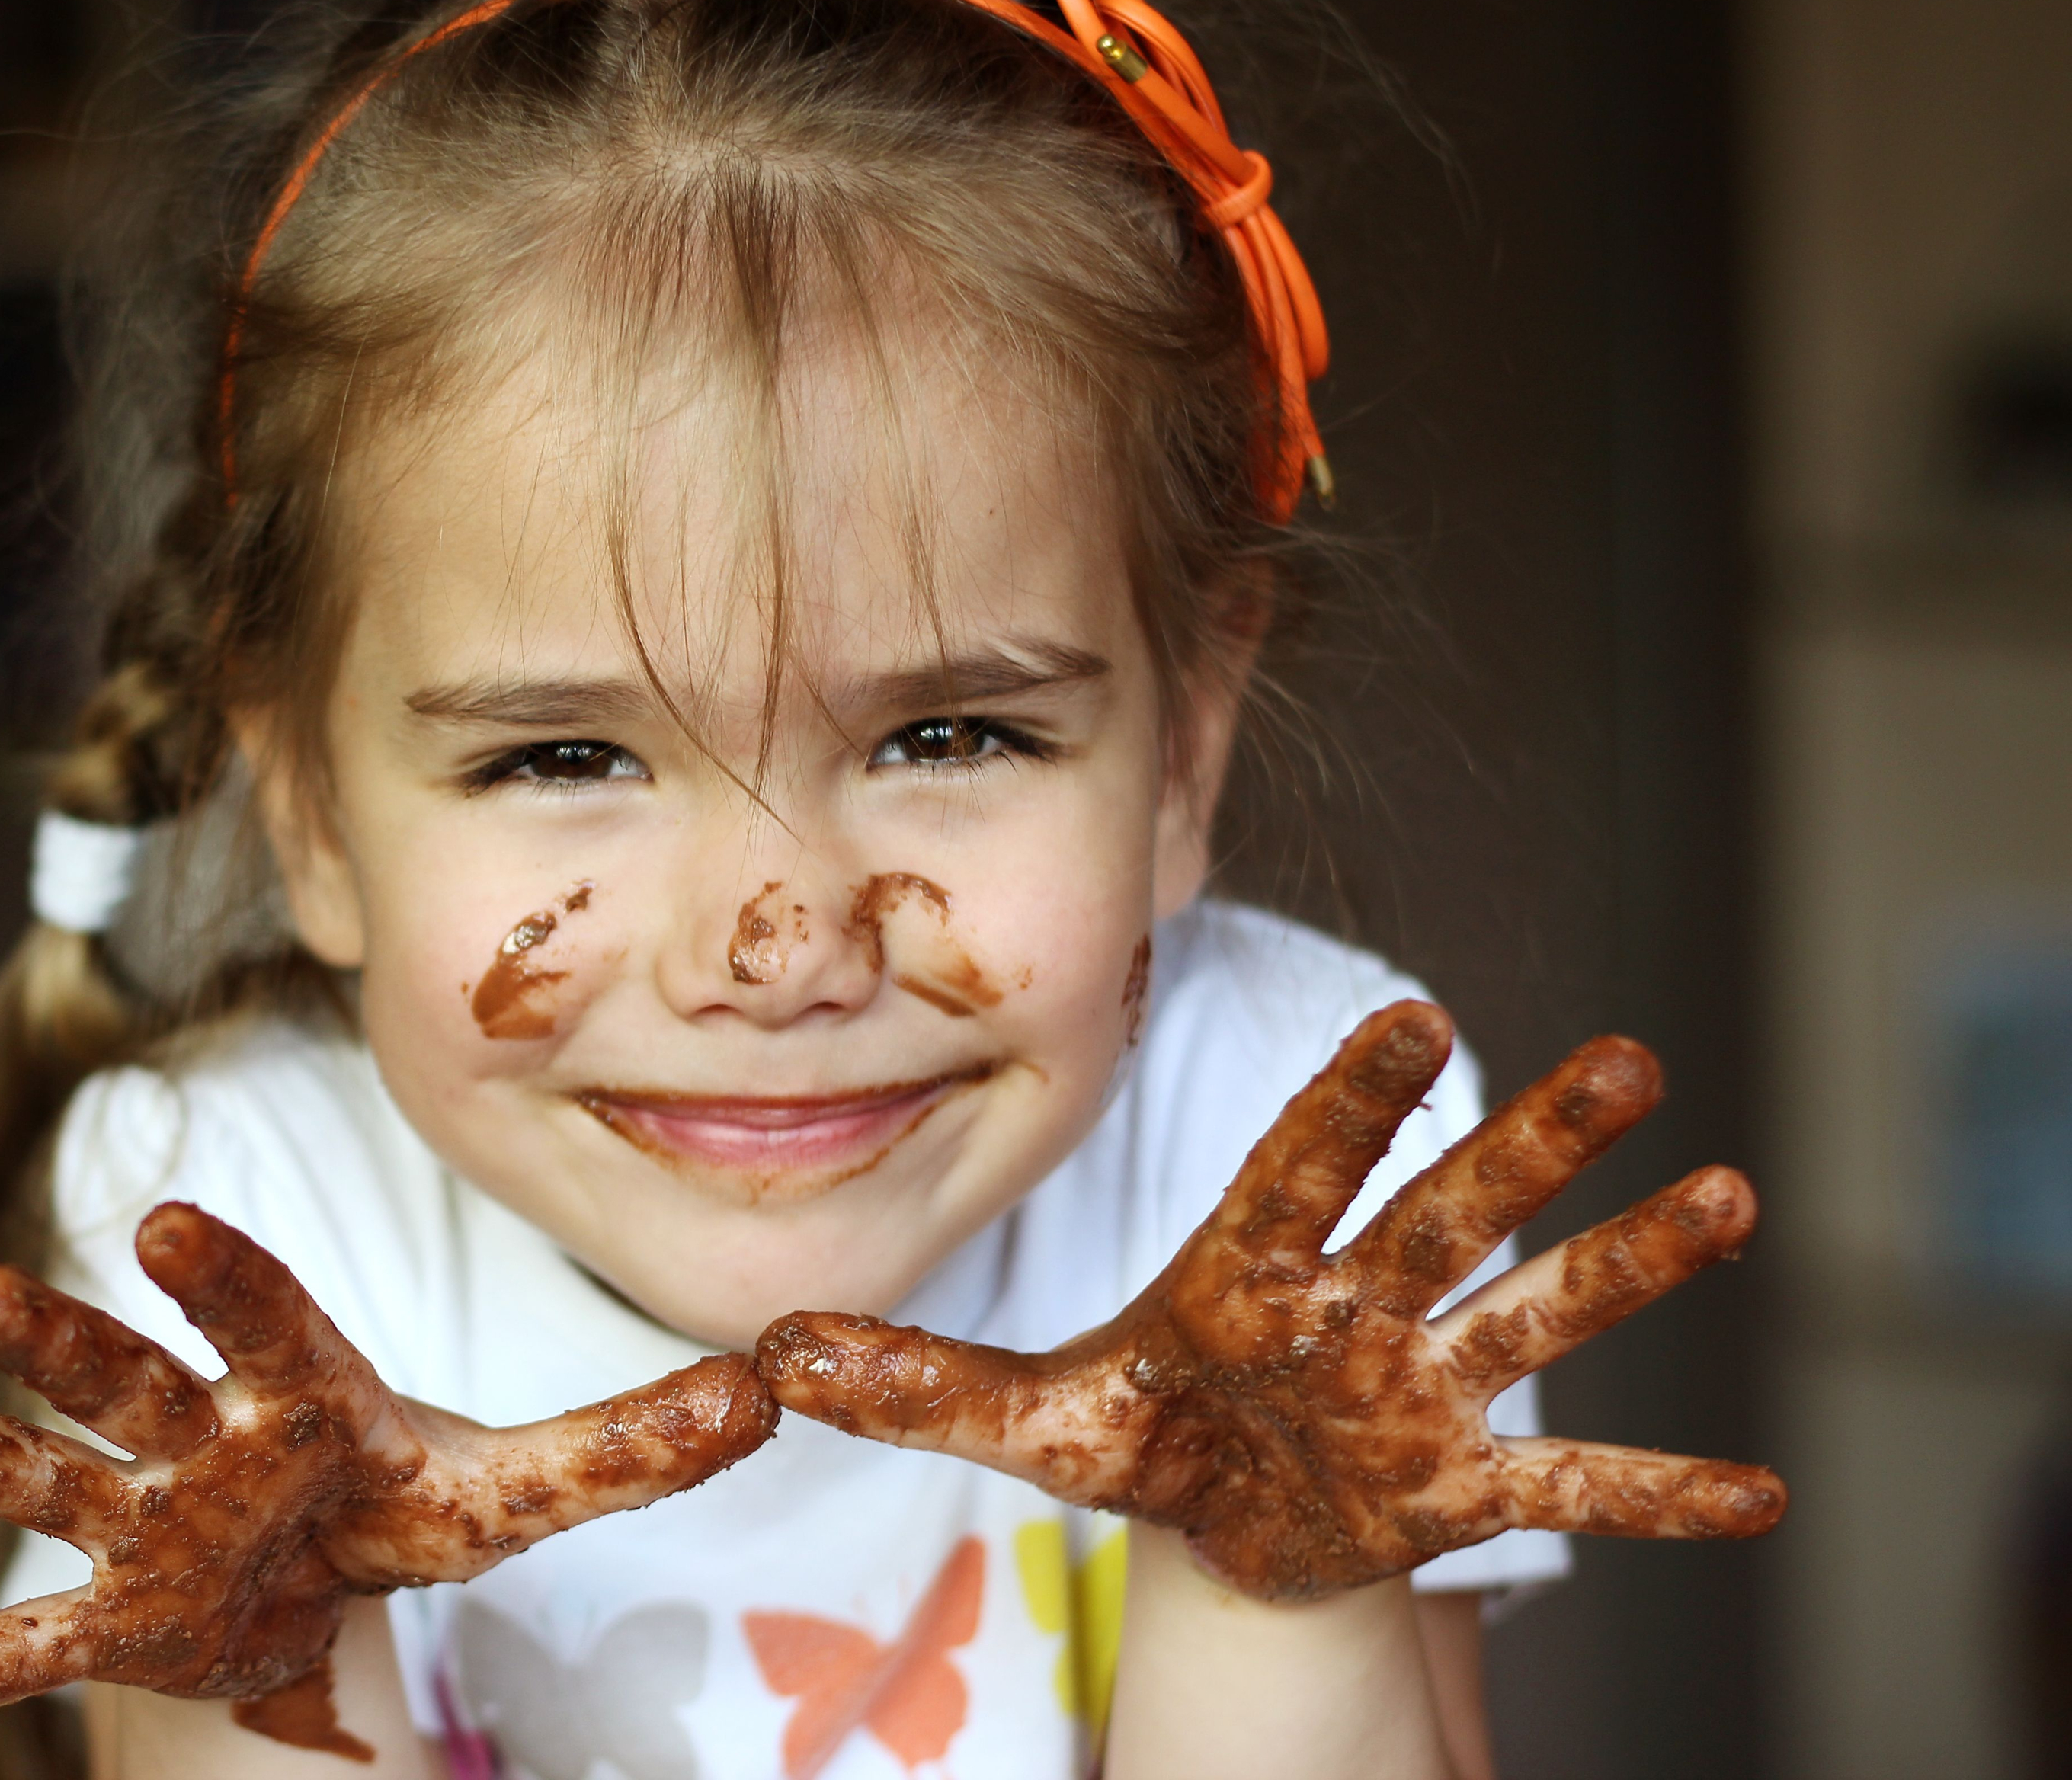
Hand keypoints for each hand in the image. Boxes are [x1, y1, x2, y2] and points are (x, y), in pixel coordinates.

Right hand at [0, 1202, 774, 1754]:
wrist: (324, 1568)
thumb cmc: (407, 1497)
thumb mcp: (522, 1480)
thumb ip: (633, 1439)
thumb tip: (772, 1391)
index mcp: (300, 1396)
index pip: (263, 1321)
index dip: (223, 1277)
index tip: (171, 1220)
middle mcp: (201, 1443)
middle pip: (124, 1383)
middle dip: (59, 1343)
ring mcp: (142, 1527)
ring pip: (37, 1478)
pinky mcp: (113, 1616)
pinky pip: (23, 1649)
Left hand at [756, 1000, 1784, 1600]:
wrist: (1225, 1517)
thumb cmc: (1144, 1432)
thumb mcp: (1023, 1416)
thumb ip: (910, 1382)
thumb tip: (766, 1358)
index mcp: (1254, 1265)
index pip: (1307, 1162)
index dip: (1356, 1097)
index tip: (1416, 1010)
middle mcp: (1357, 1302)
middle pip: (1450, 1209)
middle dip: (1534, 1139)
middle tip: (1631, 1060)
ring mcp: (1422, 1388)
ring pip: (1535, 1312)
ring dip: (1629, 1262)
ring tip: (1727, 1198)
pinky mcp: (1461, 1482)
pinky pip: (1570, 1488)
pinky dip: (1655, 1493)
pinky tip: (1761, 1494)